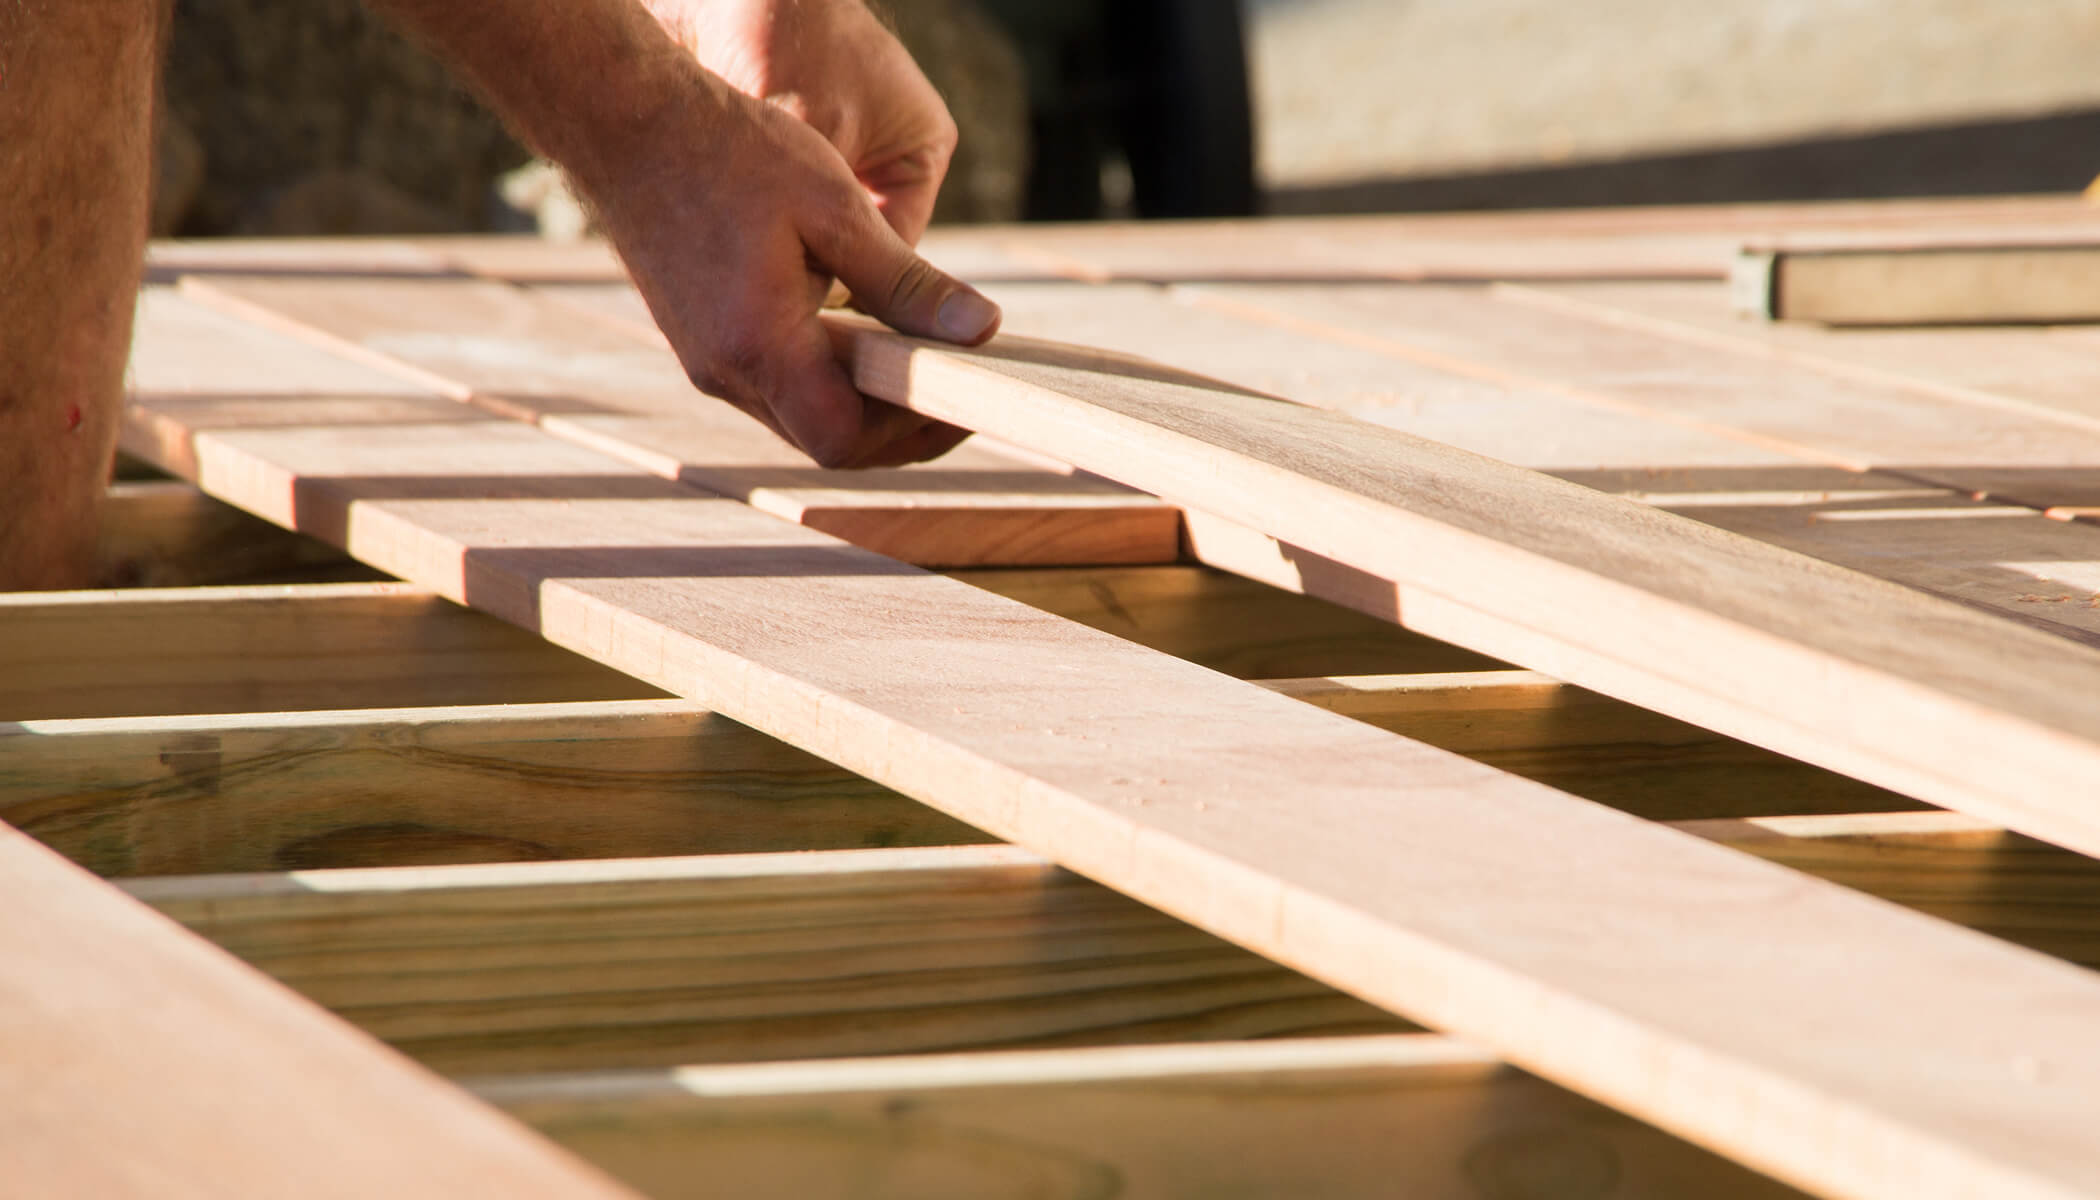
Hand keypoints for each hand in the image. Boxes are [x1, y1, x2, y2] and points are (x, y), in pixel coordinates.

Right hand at [363, 0, 997, 466]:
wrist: (628, 124)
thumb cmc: (730, 152)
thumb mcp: (835, 208)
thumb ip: (906, 281)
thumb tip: (981, 329)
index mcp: (757, 344)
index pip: (843, 442)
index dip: (909, 435)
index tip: (960, 396)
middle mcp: (725, 372)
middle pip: (826, 442)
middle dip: (896, 427)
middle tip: (953, 383)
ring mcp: (707, 364)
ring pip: (801, 419)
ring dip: (863, 402)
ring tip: (915, 355)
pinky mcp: (703, 345)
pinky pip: (776, 388)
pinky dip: (826, 378)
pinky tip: (859, 334)